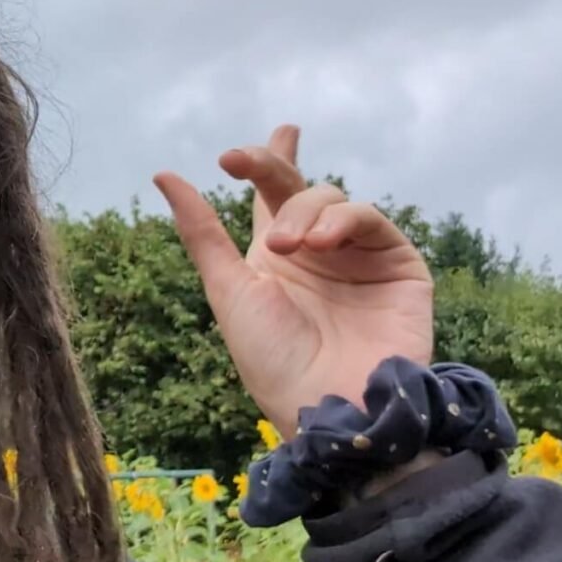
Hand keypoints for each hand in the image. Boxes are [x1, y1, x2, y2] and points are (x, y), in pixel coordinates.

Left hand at [153, 125, 433, 439]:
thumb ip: (202, 231)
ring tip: (287, 247)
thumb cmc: (273, 359)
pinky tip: (321, 244)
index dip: (265, 160)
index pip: (272, 194)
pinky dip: (342, 220)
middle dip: (272, 165)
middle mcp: (318, 251)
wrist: (329, 405)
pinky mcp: (397, 264)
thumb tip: (163, 175)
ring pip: (331, 198)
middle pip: (297, 186)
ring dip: (302, 211)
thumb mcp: (228, 289)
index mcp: (275, 257)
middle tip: (241, 162)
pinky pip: (370, 218)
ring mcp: (359, 256)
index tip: (229, 157)